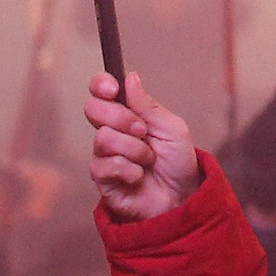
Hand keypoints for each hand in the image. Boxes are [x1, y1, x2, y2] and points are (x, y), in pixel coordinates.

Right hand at [86, 73, 203, 222]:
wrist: (182, 197)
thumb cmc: (178, 163)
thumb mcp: (172, 129)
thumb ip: (149, 106)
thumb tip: (130, 78)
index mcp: (127, 115)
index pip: (102, 92)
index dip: (101, 85)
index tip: (113, 88)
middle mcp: (111, 132)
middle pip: (93, 109)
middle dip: (120, 117)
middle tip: (143, 131)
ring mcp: (105, 155)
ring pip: (103, 138)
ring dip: (134, 148)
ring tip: (148, 160)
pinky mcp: (102, 179)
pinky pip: (105, 165)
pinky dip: (128, 169)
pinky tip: (138, 176)